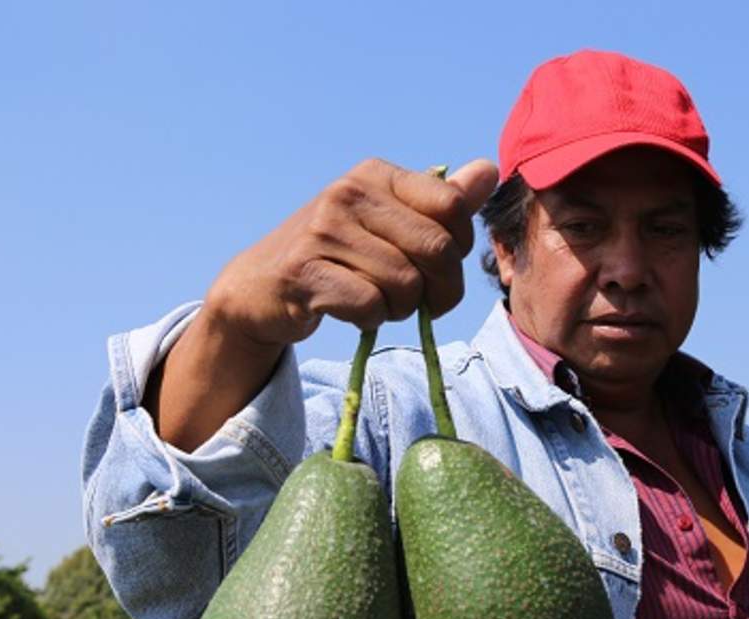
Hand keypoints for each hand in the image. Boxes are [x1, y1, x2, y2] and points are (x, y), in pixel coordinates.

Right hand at [203, 158, 499, 347]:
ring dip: (401, 308)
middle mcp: (348, 193)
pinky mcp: (304, 272)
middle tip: (420, 302)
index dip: (459, 248)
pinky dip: (370, 318)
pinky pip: (369, 305)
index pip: (453, 207)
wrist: (260, 287)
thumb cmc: (337, 255)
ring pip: (405, 283)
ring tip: (377, 301)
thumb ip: (441, 202)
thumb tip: (489, 170)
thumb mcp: (388, 221)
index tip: (438, 266)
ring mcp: (323, 230)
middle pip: (437, 249)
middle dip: (440, 289)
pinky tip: (352, 310)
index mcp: (376, 175)